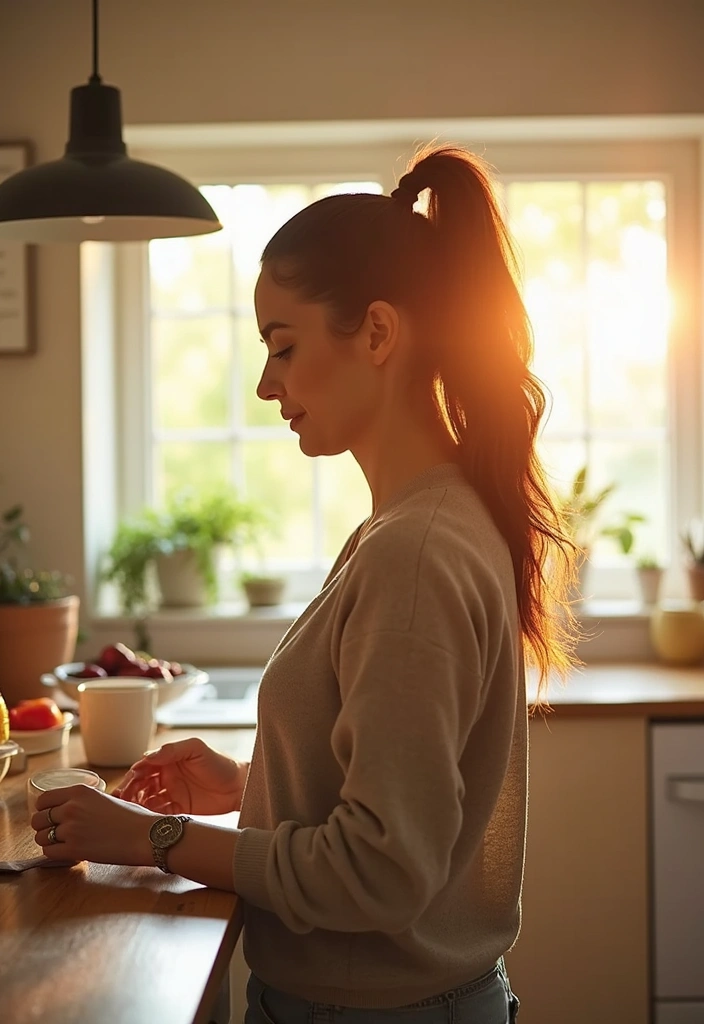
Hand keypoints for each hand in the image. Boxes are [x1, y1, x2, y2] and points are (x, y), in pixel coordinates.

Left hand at [32, 785, 155, 865]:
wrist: (145, 835)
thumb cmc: (132, 816)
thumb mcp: (105, 797)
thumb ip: (84, 801)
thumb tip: (72, 808)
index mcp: (79, 791)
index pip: (43, 800)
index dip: (43, 810)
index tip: (49, 816)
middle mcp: (71, 808)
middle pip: (37, 819)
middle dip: (42, 827)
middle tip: (55, 832)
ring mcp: (71, 829)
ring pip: (40, 837)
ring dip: (48, 842)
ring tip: (63, 843)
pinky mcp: (74, 849)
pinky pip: (49, 852)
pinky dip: (55, 854)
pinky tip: (67, 852)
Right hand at [112, 737, 248, 814]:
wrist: (239, 786)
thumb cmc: (220, 763)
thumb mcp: (197, 749)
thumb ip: (173, 750)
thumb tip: (148, 756)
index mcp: (168, 761)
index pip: (144, 767)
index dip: (134, 774)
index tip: (127, 782)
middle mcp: (167, 777)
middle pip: (142, 784)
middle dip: (130, 791)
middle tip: (122, 800)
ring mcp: (171, 794)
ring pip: (147, 800)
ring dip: (136, 804)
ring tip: (129, 811)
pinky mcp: (178, 810)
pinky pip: (158, 813)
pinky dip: (149, 816)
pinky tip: (143, 819)